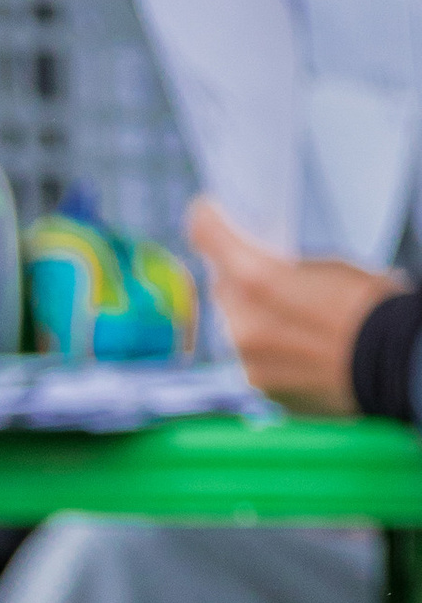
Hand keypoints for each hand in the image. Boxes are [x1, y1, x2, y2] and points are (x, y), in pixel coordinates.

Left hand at [186, 196, 398, 415]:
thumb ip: (281, 266)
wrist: (395, 363)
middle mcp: (242, 325)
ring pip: (233, 327)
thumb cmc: (371, 308)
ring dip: (251, 317)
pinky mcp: (261, 388)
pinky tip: (297, 346)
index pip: (208, 237)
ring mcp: (249, 363)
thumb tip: (262, 267)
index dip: (207, 221)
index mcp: (257, 281)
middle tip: (265, 274)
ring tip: (290, 316)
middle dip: (236, 279)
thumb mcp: (327, 265)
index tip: (206, 214)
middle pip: (221, 288)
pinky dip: (267, 350)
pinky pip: (252, 359)